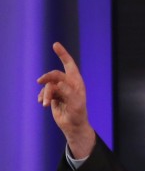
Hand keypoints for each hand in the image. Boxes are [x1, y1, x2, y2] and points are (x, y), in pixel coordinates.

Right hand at [36, 42, 95, 157]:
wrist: (73, 126)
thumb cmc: (78, 114)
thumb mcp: (76, 104)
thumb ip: (67, 92)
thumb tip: (58, 83)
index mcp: (77, 82)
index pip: (69, 65)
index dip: (63, 54)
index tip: (55, 45)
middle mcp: (68, 84)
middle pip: (54, 74)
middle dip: (47, 78)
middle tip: (40, 82)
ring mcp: (60, 89)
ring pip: (48, 85)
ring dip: (45, 94)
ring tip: (45, 104)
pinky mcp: (53, 96)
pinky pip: (44, 92)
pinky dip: (42, 97)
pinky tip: (43, 104)